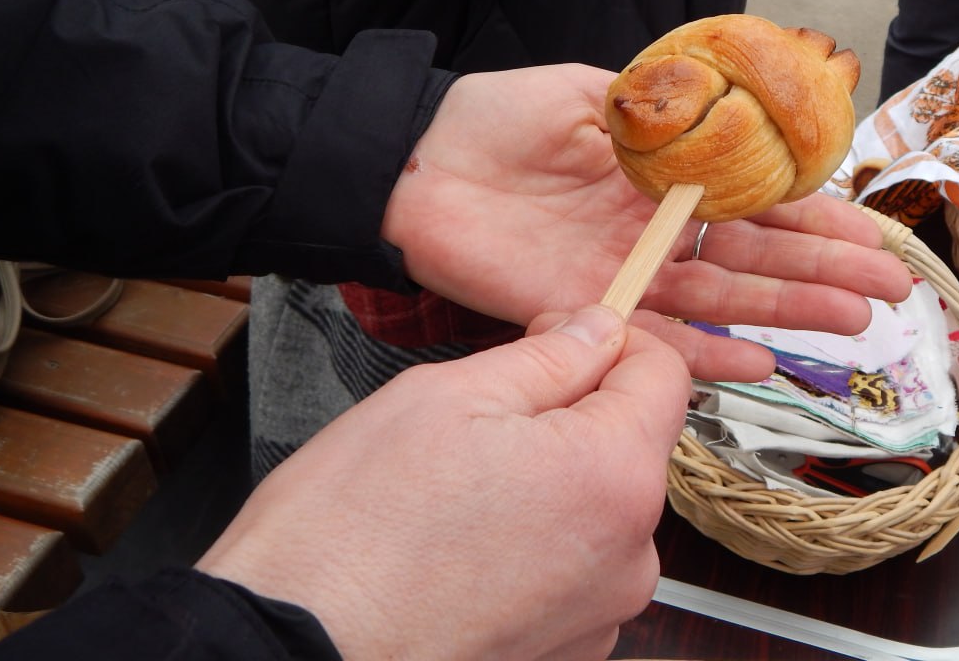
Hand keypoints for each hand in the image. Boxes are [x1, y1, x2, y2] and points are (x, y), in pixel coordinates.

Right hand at [199, 305, 689, 660]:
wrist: (295, 648)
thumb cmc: (353, 532)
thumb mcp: (449, 396)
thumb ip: (549, 357)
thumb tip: (598, 331)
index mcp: (613, 475)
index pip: (663, 373)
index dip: (608, 340)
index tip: (556, 339)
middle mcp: (629, 554)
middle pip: (630, 443)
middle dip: (572, 413)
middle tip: (484, 413)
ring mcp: (600, 613)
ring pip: (599, 506)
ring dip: (550, 480)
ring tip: (460, 491)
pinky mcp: (566, 650)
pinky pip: (573, 568)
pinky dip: (534, 544)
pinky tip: (464, 544)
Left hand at [382, 64, 912, 381]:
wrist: (413, 166)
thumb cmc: (494, 120)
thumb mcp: (588, 91)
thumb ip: (657, 107)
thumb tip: (727, 105)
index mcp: (660, 177)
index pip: (754, 200)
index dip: (813, 217)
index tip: (869, 233)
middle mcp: (653, 231)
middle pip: (753, 257)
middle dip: (823, 273)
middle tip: (889, 293)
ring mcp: (623, 275)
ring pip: (721, 300)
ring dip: (787, 313)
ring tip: (849, 327)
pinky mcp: (583, 312)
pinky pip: (656, 341)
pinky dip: (706, 356)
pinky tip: (760, 365)